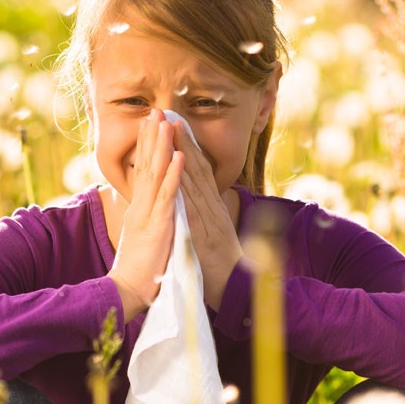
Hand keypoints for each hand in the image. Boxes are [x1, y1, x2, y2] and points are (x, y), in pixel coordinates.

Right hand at [108, 110, 184, 315]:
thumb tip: (146, 205)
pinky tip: (179, 156)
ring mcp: (148, 214)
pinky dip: (174, 174)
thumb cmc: (139, 268)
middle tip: (154, 111)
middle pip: (146, 165)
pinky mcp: (158, 225)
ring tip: (165, 123)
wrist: (128, 291)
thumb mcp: (142, 236)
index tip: (150, 124)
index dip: (147, 146)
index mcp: (138, 208)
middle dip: (151, 137)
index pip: (142, 170)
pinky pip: (168, 196)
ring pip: (155, 173)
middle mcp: (140, 206)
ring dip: (161, 146)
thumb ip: (144, 218)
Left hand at [171, 122, 243, 310]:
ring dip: (182, 153)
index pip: (198, 170)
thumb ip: (204, 214)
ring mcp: (209, 218)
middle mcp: (212, 207)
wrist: (235, 290)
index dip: (186, 146)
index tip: (174, 123)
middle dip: (182, 139)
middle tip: (169, 113)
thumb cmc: (219, 264)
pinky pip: (193, 207)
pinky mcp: (204, 234)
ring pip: (194, 180)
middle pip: (196, 168)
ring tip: (171, 129)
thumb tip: (196, 199)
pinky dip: (185, 186)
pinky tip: (178, 169)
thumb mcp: (211, 233)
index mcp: (211, 207)